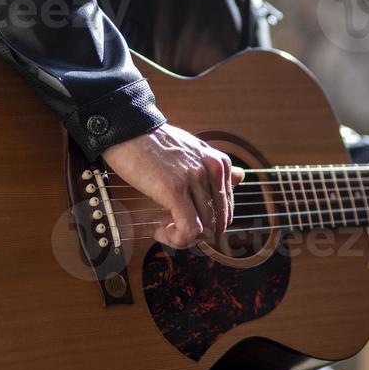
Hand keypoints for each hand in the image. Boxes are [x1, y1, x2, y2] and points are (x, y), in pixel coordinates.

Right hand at [102, 123, 243, 248]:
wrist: (127, 130)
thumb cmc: (155, 143)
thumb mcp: (194, 150)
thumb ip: (217, 168)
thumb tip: (241, 176)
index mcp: (220, 163)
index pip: (226, 210)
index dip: (206, 223)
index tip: (183, 217)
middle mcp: (213, 171)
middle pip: (217, 223)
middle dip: (196, 234)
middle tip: (172, 225)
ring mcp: (195, 179)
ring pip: (204, 230)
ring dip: (181, 237)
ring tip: (162, 225)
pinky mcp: (175, 190)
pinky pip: (188, 229)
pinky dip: (176, 239)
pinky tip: (159, 231)